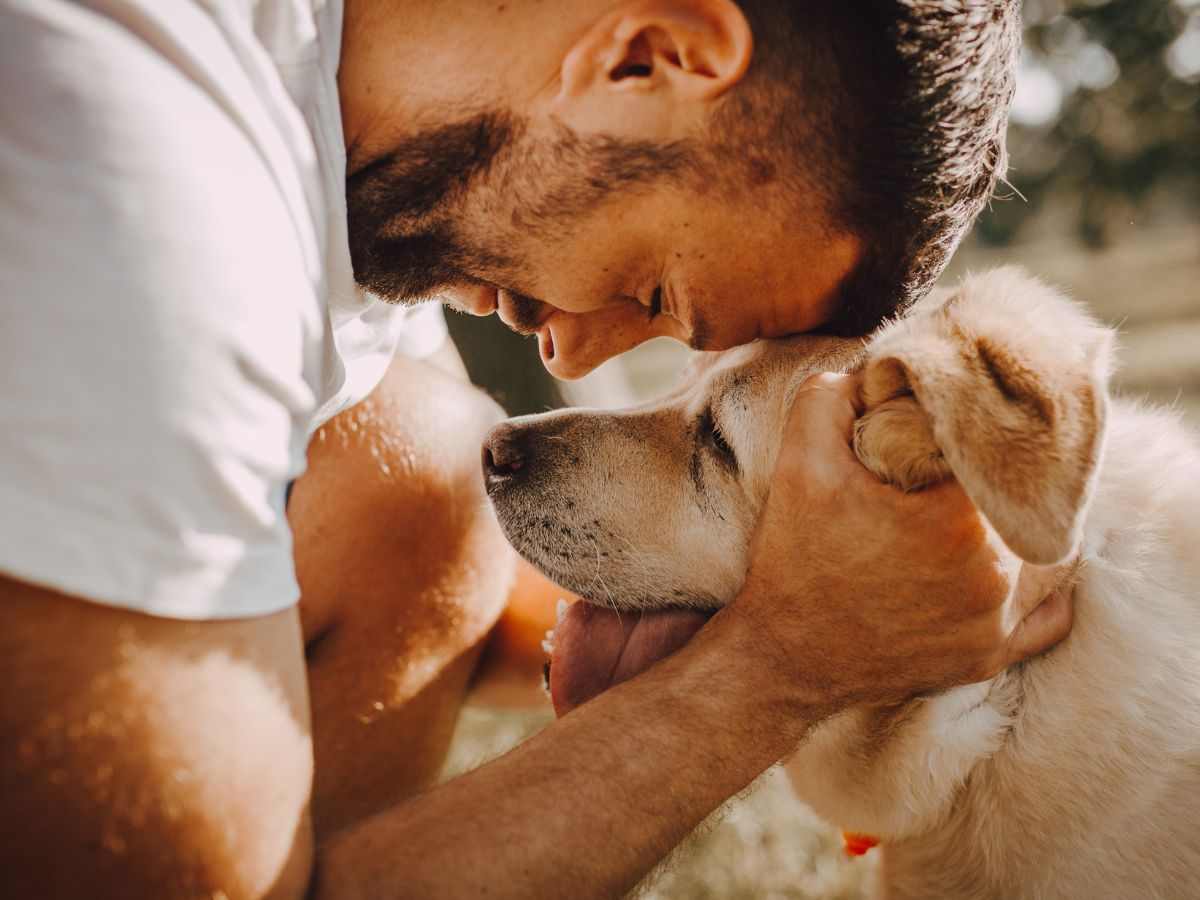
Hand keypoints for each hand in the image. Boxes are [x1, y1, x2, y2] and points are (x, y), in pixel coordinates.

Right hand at [731, 372, 1073, 713]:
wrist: (782, 656)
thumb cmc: (794, 560)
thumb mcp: (799, 462)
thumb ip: (832, 396)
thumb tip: (875, 372)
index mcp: (958, 521)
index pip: (996, 453)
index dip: (972, 435)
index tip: (944, 433)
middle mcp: (994, 575)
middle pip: (1020, 501)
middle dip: (992, 481)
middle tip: (953, 473)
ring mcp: (996, 624)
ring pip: (1040, 552)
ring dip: (1014, 527)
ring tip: (973, 512)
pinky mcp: (990, 658)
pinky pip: (1047, 618)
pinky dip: (1040, 590)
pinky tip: (1011, 564)